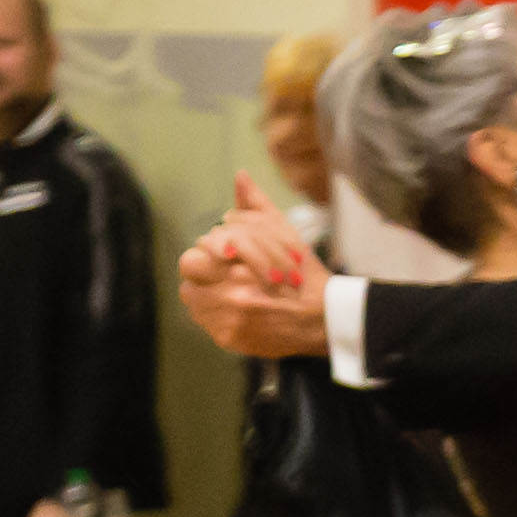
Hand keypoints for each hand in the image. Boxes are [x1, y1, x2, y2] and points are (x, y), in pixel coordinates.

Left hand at [179, 176, 328, 358]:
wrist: (324, 321)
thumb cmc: (304, 275)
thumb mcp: (285, 234)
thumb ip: (256, 207)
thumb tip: (240, 177)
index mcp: (242, 264)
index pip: (200, 248)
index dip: (210, 249)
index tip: (226, 255)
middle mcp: (233, 293)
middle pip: (191, 269)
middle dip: (204, 267)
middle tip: (224, 270)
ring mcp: (229, 320)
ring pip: (192, 296)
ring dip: (205, 290)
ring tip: (229, 290)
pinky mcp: (230, 340)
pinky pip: (204, 321)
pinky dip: (214, 313)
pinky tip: (234, 309)